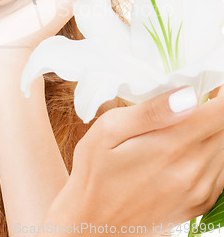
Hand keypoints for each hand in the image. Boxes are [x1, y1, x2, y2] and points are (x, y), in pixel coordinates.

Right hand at [43, 87, 223, 233]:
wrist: (93, 224)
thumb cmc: (95, 172)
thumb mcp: (108, 131)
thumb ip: (150, 111)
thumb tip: (188, 95)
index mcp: (170, 145)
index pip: (220, 111)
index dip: (219, 90)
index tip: (208, 82)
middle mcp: (192, 169)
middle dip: (216, 106)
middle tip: (195, 96)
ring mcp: (200, 189)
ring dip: (214, 128)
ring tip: (186, 121)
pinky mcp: (200, 202)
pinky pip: (223, 169)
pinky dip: (215, 150)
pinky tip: (190, 145)